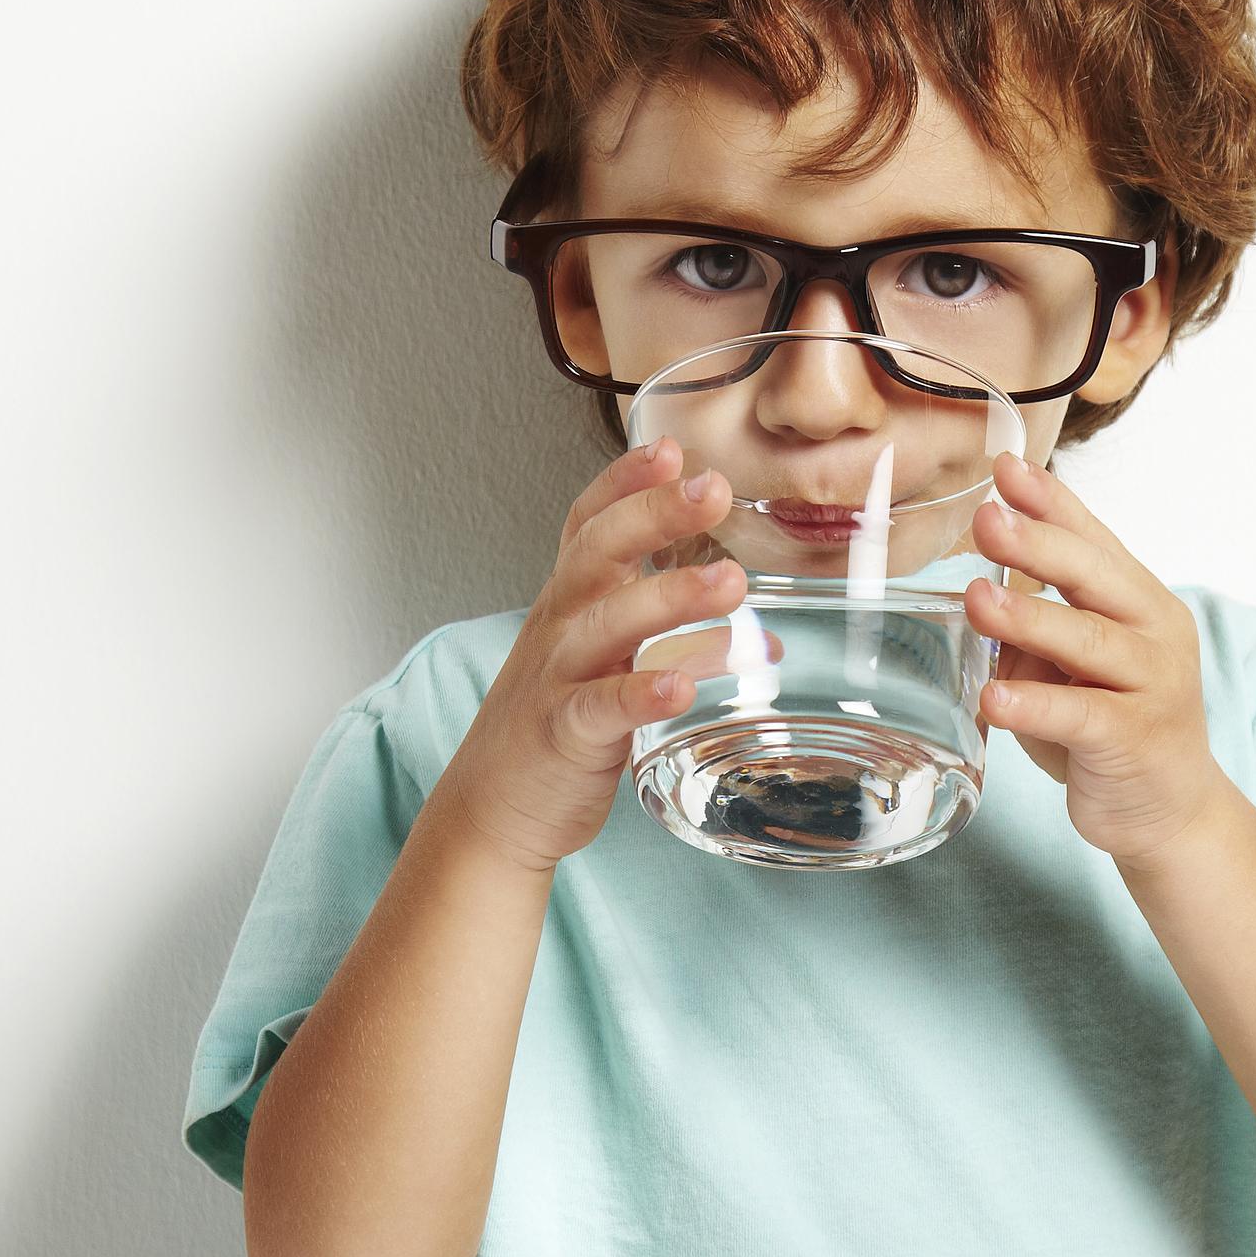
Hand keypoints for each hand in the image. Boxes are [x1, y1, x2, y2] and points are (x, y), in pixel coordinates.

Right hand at [437, 439, 777, 873]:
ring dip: (669, 598)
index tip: (672, 447)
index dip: (626, 481)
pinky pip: (601, 708)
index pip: (590, 523)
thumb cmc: (560, 727)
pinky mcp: (562, 735)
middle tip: (714, 489)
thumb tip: (764, 638)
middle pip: (600, 552)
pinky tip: (680, 689)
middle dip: (655, 514)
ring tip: (730, 582)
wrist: (491, 808)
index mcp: (571, 601)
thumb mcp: (612, 666)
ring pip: (606, 623)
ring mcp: (557, 678)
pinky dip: (639, 695)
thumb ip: (679, 641)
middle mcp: (561, 627)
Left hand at [966, 451, 1226, 870]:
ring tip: (977, 600)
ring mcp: (1153, 684)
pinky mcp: (1137, 739)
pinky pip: (1082, 714)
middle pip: (1095, 577)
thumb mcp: (1069, 665)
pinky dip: (1036, 705)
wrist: (1170, 810)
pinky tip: (994, 699)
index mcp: (1138, 600)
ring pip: (1089, 641)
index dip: (1051, 502)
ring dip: (1029, 619)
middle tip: (986, 520)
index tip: (1006, 467)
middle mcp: (1155, 632)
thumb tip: (977, 594)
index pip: (1093, 540)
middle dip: (1038, 544)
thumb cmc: (1111, 726)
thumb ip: (1034, 630)